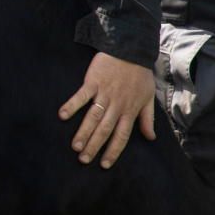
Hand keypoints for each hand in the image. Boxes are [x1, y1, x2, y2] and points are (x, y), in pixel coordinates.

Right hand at [59, 52, 157, 167]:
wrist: (131, 49)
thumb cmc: (140, 74)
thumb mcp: (148, 97)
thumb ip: (148, 119)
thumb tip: (151, 137)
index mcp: (130, 110)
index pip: (122, 135)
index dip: (114, 150)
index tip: (105, 164)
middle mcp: (117, 105)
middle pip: (105, 130)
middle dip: (94, 146)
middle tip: (84, 160)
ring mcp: (104, 93)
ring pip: (93, 117)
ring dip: (84, 132)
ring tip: (75, 146)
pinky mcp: (93, 82)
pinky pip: (82, 95)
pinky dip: (72, 105)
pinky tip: (63, 116)